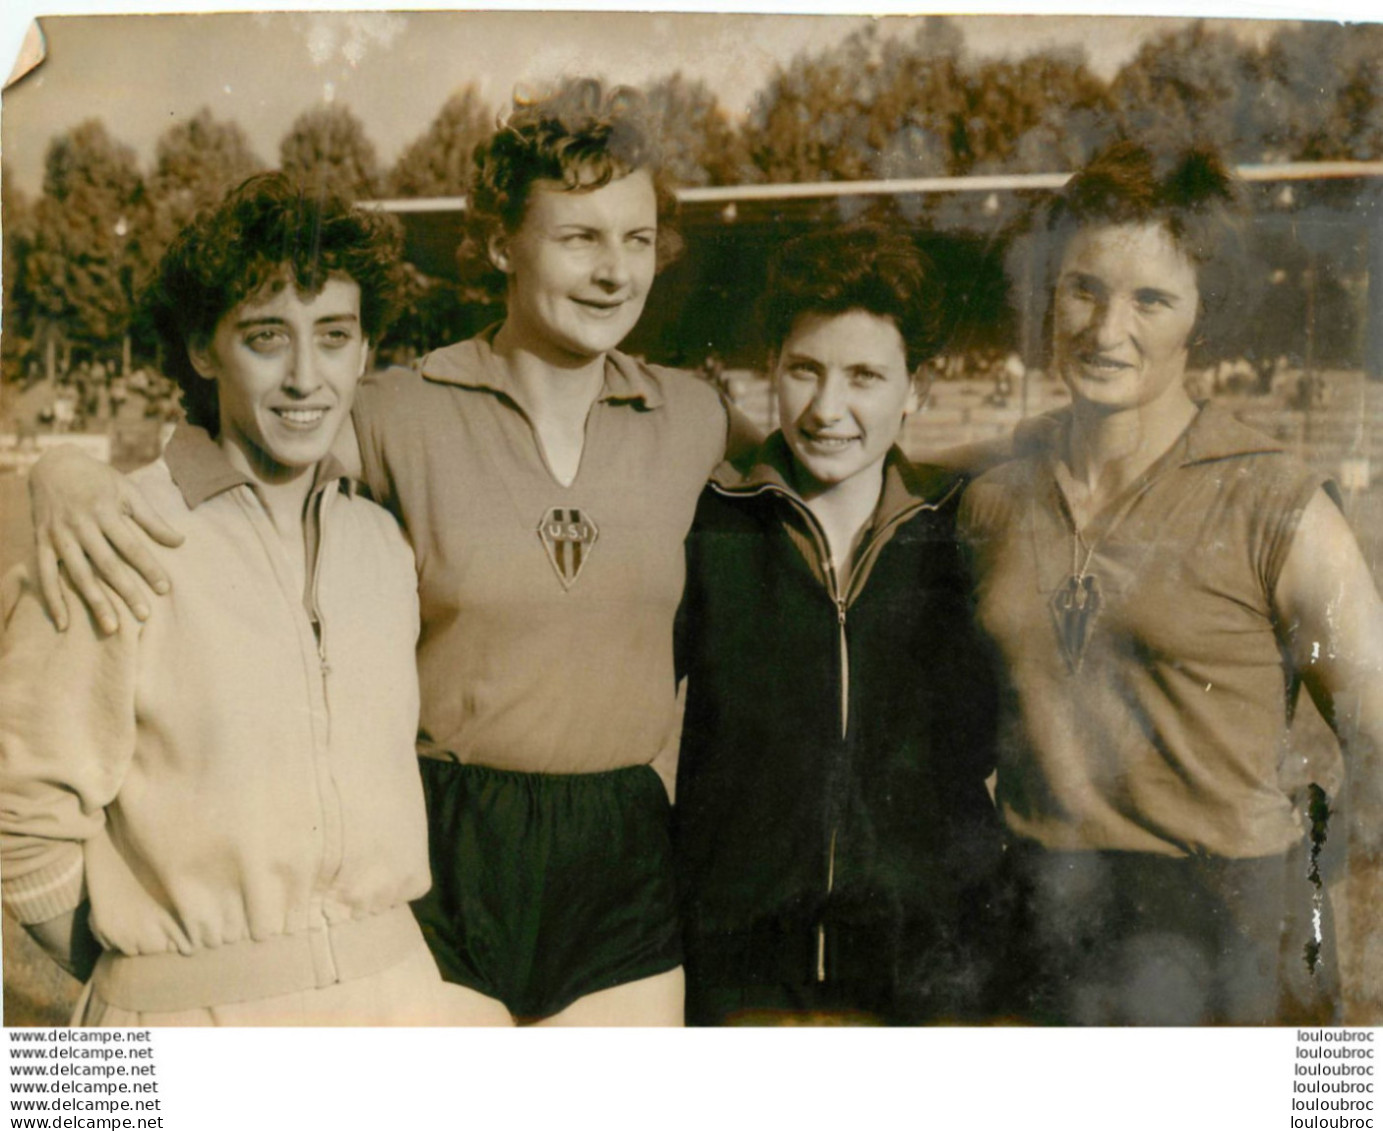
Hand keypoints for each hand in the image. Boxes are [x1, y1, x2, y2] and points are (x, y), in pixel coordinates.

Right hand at [29, 445, 182, 633]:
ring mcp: (58, 536)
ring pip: (77, 574)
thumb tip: (180, 541)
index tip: (164, 589)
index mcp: (105, 511)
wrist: (53, 465)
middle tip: (144, 615)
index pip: (131, 546)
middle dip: (126, 591)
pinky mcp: (41, 543)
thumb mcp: (128, 491)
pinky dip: (53, 600)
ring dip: (94, 602)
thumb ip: (152, 519)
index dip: (148, 568)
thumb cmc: (99, 480)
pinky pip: (45, 575)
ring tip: (112, 627)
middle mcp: (80, 525)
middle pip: (106, 564)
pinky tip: (64, 623)